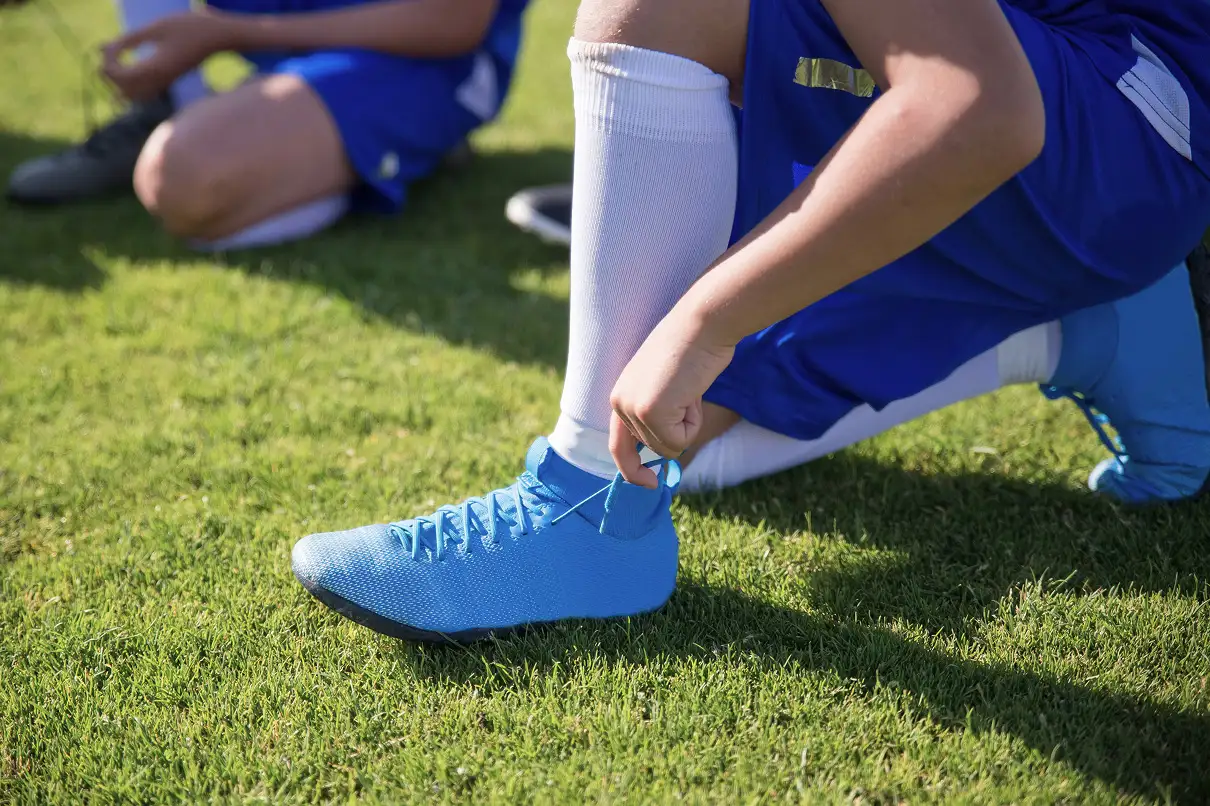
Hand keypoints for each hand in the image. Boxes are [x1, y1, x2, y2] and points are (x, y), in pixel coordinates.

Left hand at [101, 10, 231, 101]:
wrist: (219, 36)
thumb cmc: (190, 27)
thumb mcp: (156, 28)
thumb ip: (131, 39)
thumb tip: (106, 49)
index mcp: (156, 68)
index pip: (120, 76)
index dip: (107, 63)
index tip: (105, 45)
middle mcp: (160, 81)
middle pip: (124, 91)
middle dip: (109, 74)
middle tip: (105, 53)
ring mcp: (166, 83)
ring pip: (134, 96)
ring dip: (119, 83)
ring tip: (114, 63)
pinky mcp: (169, 80)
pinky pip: (145, 92)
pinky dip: (131, 85)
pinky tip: (127, 69)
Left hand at [608, 311, 734, 487]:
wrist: (702, 326)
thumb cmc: (693, 350)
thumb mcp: (666, 385)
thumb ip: (658, 413)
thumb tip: (663, 453)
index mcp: (619, 396)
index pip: (619, 446)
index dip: (632, 469)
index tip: (650, 483)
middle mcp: (619, 403)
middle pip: (653, 449)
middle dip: (678, 431)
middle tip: (687, 394)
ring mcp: (633, 409)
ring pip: (668, 447)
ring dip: (688, 424)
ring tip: (689, 389)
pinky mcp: (650, 413)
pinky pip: (679, 441)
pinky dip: (693, 422)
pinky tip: (693, 393)